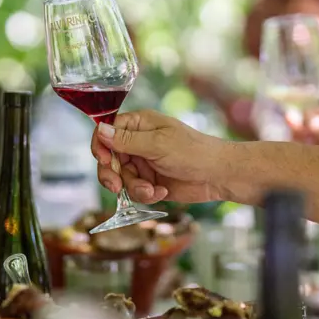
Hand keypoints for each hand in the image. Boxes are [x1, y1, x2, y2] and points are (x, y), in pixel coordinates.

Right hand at [91, 110, 217, 204]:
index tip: (105, 160)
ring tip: (151, 190)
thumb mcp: (158, 145)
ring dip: (134, 187)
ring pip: (121, 178)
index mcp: (139, 125)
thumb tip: (100, 130)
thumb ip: (127, 141)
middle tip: (116, 187)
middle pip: (109, 158)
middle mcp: (138, 142)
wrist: (218, 175)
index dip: (101, 146)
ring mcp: (143, 162)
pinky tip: (162, 191)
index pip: (107, 131)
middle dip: (112, 174)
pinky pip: (134, 191)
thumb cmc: (193, 152)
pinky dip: (145, 194)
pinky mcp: (149, 181)